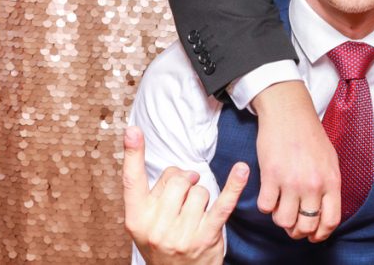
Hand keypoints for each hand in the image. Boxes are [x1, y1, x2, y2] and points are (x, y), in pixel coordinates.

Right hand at [123, 126, 248, 264]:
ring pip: (200, 190)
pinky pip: (222, 204)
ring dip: (203, 197)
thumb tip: (185, 172)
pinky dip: (234, 186)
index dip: (132, 154)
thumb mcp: (149, 223)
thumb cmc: (165, 243)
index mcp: (136, 219)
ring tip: (195, 216)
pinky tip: (242, 171)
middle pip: (177, 179)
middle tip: (185, 198)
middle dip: (186, 182)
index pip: (132, 182)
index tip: (132, 130)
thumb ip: (158, 193)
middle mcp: (155, 227)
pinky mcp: (205, 237)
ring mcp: (180, 234)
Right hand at [253, 81, 340, 240]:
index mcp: (331, 180)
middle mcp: (313, 184)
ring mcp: (291, 181)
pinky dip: (266, 205)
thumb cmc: (309, 134)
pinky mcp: (270, 175)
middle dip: (298, 230)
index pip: (330, 221)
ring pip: (284, 221)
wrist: (288, 111)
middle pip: (306, 226)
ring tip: (280, 205)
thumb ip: (329, 186)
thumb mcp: (330, 159)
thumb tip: (323, 212)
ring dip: (280, 218)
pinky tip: (269, 193)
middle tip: (293, 222)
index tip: (313, 235)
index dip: (320, 234)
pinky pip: (266, 207)